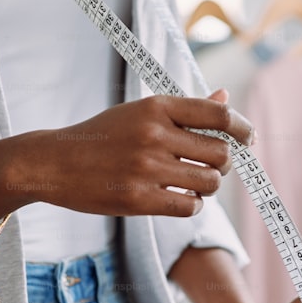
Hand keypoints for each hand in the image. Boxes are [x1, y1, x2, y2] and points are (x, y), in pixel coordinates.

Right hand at [20, 89, 252, 216]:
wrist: (53, 162)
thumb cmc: (101, 137)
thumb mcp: (139, 112)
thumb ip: (185, 108)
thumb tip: (226, 95)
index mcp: (156, 106)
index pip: (218, 114)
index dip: (242, 127)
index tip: (248, 137)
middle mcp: (154, 134)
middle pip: (220, 153)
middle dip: (224, 163)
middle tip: (212, 166)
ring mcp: (146, 168)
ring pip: (209, 182)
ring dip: (209, 186)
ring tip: (194, 184)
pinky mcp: (138, 199)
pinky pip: (189, 206)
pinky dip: (192, 205)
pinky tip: (181, 198)